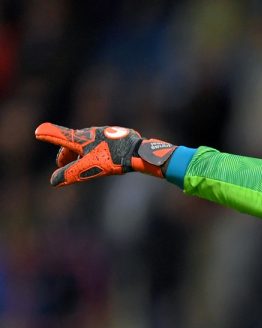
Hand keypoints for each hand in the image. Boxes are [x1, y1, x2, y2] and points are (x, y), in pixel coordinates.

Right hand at [35, 122, 177, 185]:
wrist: (141, 152)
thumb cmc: (115, 159)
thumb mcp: (90, 168)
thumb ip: (71, 173)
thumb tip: (54, 181)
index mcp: (83, 138)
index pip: (61, 135)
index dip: (49, 134)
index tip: (38, 131)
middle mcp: (92, 132)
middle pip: (73, 141)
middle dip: (66, 153)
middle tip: (62, 164)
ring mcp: (106, 132)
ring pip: (88, 142)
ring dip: (82, 152)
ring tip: (82, 162)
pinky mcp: (118, 135)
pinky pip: (102, 142)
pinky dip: (96, 150)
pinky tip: (104, 157)